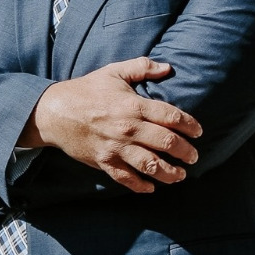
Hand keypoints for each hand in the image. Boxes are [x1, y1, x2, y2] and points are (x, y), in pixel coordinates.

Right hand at [18, 57, 201, 192]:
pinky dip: (141, 185)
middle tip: (194, 157)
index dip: (189, 125)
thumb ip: (142, 67)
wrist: (56, 111)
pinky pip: (126, 178)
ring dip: (170, 173)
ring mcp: (116, 147)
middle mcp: (128, 128)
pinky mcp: (104, 162)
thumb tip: (168, 67)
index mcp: (133, 105)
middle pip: (166, 142)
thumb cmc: (87, 89)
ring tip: (180, 175)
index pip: (171, 116)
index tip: (199, 131)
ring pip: (150, 165)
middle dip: (185, 152)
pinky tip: (152, 187)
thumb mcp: (114, 71)